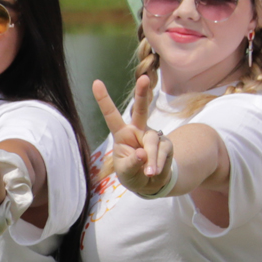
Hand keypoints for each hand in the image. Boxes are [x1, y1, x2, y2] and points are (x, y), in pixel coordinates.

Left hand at [93, 76, 172, 195]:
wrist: (151, 183)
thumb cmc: (132, 174)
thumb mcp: (126, 172)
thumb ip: (132, 163)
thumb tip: (142, 153)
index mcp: (122, 133)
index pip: (111, 115)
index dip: (104, 99)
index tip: (96, 82)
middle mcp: (138, 130)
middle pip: (140, 109)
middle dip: (142, 93)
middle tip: (144, 78)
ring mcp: (153, 135)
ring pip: (152, 142)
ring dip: (151, 160)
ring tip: (148, 173)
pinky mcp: (166, 143)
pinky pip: (163, 152)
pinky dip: (158, 164)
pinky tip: (155, 172)